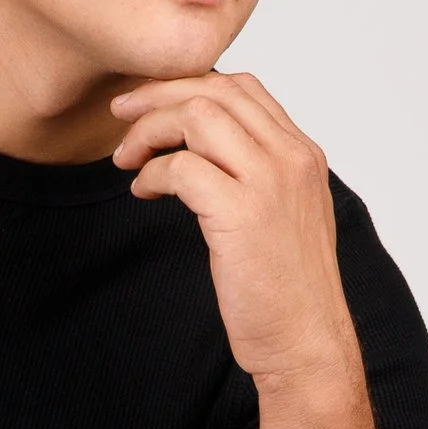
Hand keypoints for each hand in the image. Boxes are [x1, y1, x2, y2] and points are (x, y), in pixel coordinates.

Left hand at [108, 70, 358, 400]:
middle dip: (158, 96)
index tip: (152, 103)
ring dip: (150, 131)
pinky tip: (143, 191)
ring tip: (127, 158)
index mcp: (303, 154)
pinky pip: (182, 168)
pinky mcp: (242, 214)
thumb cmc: (287, 291)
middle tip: (120, 116)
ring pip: (197, 117)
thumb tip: (207, 152)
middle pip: (215, 91)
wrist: (307, 343)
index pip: (243, 88)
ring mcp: (270, 183)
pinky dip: (152, 173)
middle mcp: (292, 158)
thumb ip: (259, 176)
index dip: (188, 85)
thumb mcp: (284, 217)